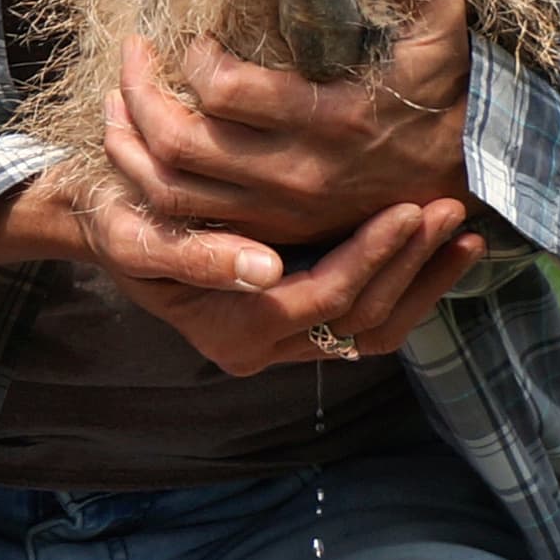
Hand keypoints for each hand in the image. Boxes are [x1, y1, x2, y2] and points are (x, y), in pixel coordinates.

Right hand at [75, 187, 484, 375]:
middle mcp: (262, 351)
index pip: (323, 301)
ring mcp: (283, 341)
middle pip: (363, 323)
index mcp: (230, 334)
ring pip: (375, 330)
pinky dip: (406, 284)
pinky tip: (433, 247)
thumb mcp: (137, 234)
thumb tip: (265, 269)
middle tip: (449, 211)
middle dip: (412, 268)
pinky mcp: (297, 320)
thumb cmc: (114, 215)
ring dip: (422, 283)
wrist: (98, 216)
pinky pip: (365, 318)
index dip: (370, 258)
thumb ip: (195, 257)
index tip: (408, 208)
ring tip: (461, 234)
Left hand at [104, 0, 470, 245]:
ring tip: (116, 103)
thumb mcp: (443, 26)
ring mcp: (278, 212)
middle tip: (133, 54)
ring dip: (127, 146)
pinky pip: (186, 224)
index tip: (195, 37)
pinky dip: (148, 189)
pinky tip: (139, 148)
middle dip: (138, 93)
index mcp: (329, 120)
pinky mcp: (270, 232)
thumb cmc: (443, 93)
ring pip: (168, 192)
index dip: (193, 57)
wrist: (466, 177)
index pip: (224, 92)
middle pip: (178, 144)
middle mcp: (295, 173)